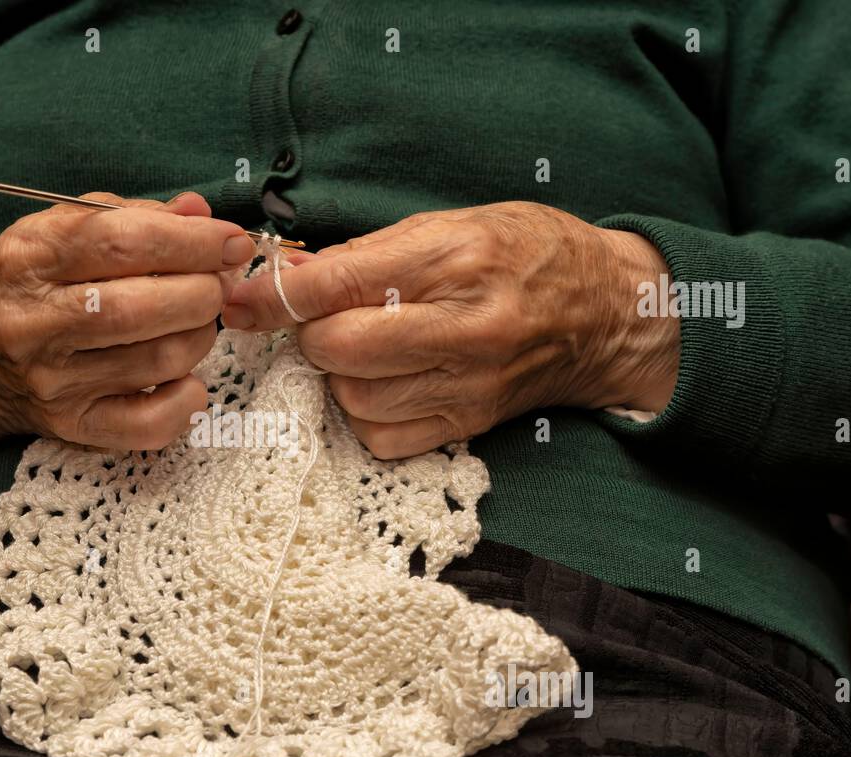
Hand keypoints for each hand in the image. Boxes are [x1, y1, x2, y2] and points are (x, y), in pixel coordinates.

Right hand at [0, 192, 257, 473]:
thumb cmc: (24, 285)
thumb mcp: (58, 230)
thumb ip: (131, 216)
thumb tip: (201, 215)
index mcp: (28, 259)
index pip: (122, 243)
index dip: (192, 241)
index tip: (231, 241)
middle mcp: (34, 323)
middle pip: (144, 307)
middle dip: (204, 290)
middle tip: (216, 283)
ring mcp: (52, 382)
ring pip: (160, 360)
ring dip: (199, 336)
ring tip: (194, 321)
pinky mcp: (71, 427)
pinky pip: (150, 424)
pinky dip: (187, 399)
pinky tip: (184, 376)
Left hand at [222, 201, 677, 458]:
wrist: (607, 313)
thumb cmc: (525, 253)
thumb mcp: (451, 224)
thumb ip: (366, 254)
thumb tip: (283, 276)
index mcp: (455, 257)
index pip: (337, 283)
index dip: (274, 293)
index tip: (242, 298)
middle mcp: (464, 325)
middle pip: (338, 348)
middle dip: (309, 335)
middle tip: (320, 320)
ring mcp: (468, 383)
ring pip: (354, 399)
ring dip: (334, 377)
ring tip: (356, 351)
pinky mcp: (469, 424)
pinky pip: (383, 438)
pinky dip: (364, 415)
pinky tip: (380, 386)